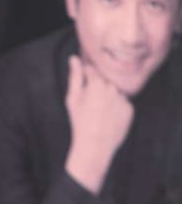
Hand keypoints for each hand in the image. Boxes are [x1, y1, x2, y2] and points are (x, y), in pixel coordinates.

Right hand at [64, 56, 132, 193]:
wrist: (95, 145)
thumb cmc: (79, 121)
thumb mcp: (72, 98)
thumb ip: (75, 76)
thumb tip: (74, 58)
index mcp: (97, 83)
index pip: (91, 70)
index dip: (85, 76)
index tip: (81, 85)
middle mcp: (113, 88)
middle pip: (104, 80)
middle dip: (96, 86)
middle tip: (88, 102)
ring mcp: (123, 98)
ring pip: (114, 91)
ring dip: (107, 96)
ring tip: (98, 112)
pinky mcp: (130, 109)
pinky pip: (121, 103)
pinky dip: (114, 107)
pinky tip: (106, 118)